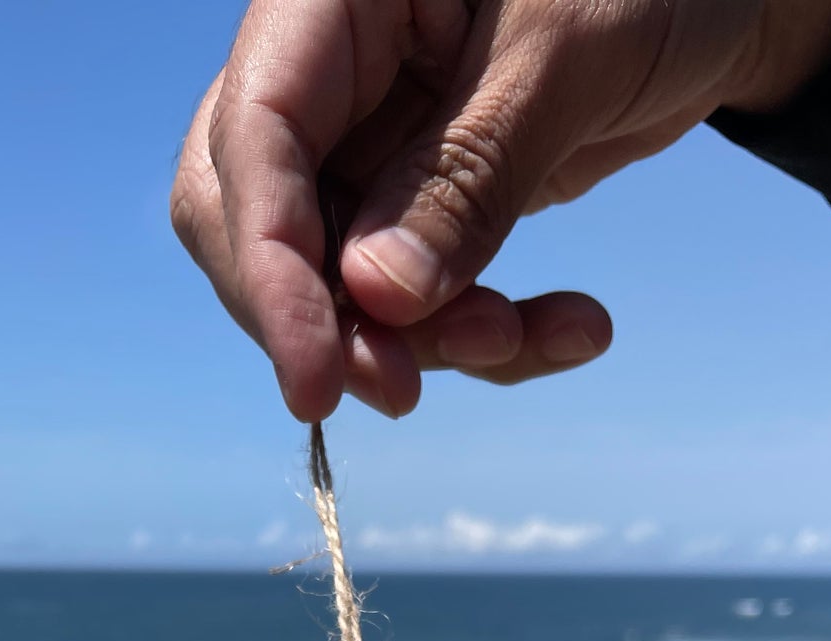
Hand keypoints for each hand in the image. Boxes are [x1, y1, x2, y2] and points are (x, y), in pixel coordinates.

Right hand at [172, 0, 830, 418]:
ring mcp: (374, 139)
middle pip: (262, 221)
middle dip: (332, 321)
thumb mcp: (567, 58)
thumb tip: (376, 297)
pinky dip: (489, 337)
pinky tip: (577, 329)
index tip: (316, 382)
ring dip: (427, 342)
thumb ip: (467, 175)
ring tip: (528, 340)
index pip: (254, 138)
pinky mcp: (427, 200)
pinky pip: (422, 298)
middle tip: (404, 392)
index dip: (269, 268)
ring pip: (344, 281)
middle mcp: (332, 66)